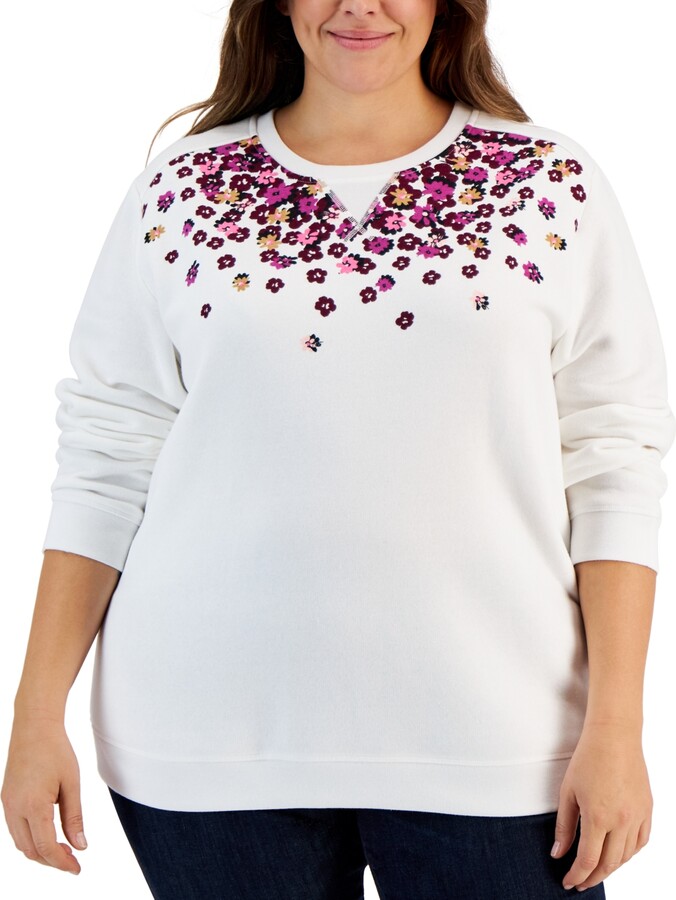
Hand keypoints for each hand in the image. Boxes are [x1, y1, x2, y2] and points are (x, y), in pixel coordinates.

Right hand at [1, 715, 86, 874]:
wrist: (34, 726)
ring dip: (40, 851)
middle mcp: (14, 808)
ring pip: (20, 842)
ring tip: (63, 848)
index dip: (62, 862)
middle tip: (73, 860)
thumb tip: (80, 846)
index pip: (46, 847)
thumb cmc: (56, 750)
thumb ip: (74, 817)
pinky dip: (30, 838)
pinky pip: (15, 829)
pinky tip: (48, 833)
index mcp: (33, 805)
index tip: (77, 868)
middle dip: (51, 860)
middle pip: (30, 850)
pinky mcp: (6, 799)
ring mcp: (7, 804)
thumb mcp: (72, 783)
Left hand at [551, 721, 651, 890]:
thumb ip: (564, 826)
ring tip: (595, 870)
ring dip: (610, 868)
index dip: (577, 875)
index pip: (588, 860)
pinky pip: (641, 842)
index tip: (568, 882)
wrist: (615, 736)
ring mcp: (638, 816)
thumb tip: (558, 853)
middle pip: (609, 864)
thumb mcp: (567, 792)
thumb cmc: (588, 759)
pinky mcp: (648, 810)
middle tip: (580, 883)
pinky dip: (629, 853)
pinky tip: (617, 854)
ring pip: (626, 856)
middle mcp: (622, 821)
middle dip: (592, 878)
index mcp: (599, 816)